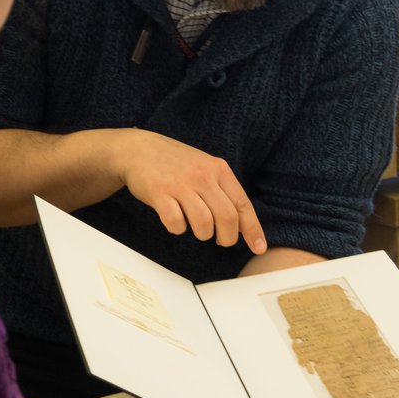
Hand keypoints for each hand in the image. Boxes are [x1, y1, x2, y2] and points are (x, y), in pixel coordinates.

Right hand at [108, 129, 266, 254]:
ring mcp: (180, 184)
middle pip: (226, 218)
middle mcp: (202, 175)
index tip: (258, 248)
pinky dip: (178, 229)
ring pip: (203, 223)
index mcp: (218, 169)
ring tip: (196, 228)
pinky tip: (175, 221)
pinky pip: (176, 223)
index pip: (242, 204)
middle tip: (220, 240)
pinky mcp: (159, 192)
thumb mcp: (205, 167)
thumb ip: (223, 191)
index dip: (252, 229)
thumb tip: (242, 225)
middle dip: (227, 238)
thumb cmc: (176, 164)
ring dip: (202, 234)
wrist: (139, 149)